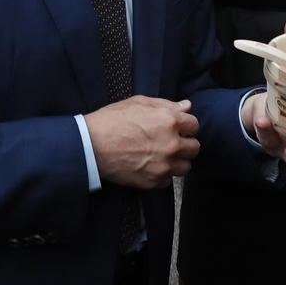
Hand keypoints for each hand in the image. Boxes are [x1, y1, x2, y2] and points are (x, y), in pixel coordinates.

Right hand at [84, 96, 199, 188]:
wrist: (91, 145)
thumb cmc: (111, 121)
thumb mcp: (138, 103)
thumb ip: (166, 104)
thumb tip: (186, 106)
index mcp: (169, 121)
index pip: (194, 125)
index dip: (185, 125)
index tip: (177, 128)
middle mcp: (171, 144)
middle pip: (194, 148)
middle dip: (185, 144)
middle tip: (171, 142)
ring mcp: (163, 165)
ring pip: (186, 167)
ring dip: (177, 161)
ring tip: (162, 155)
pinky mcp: (153, 181)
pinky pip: (169, 181)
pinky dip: (163, 175)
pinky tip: (151, 165)